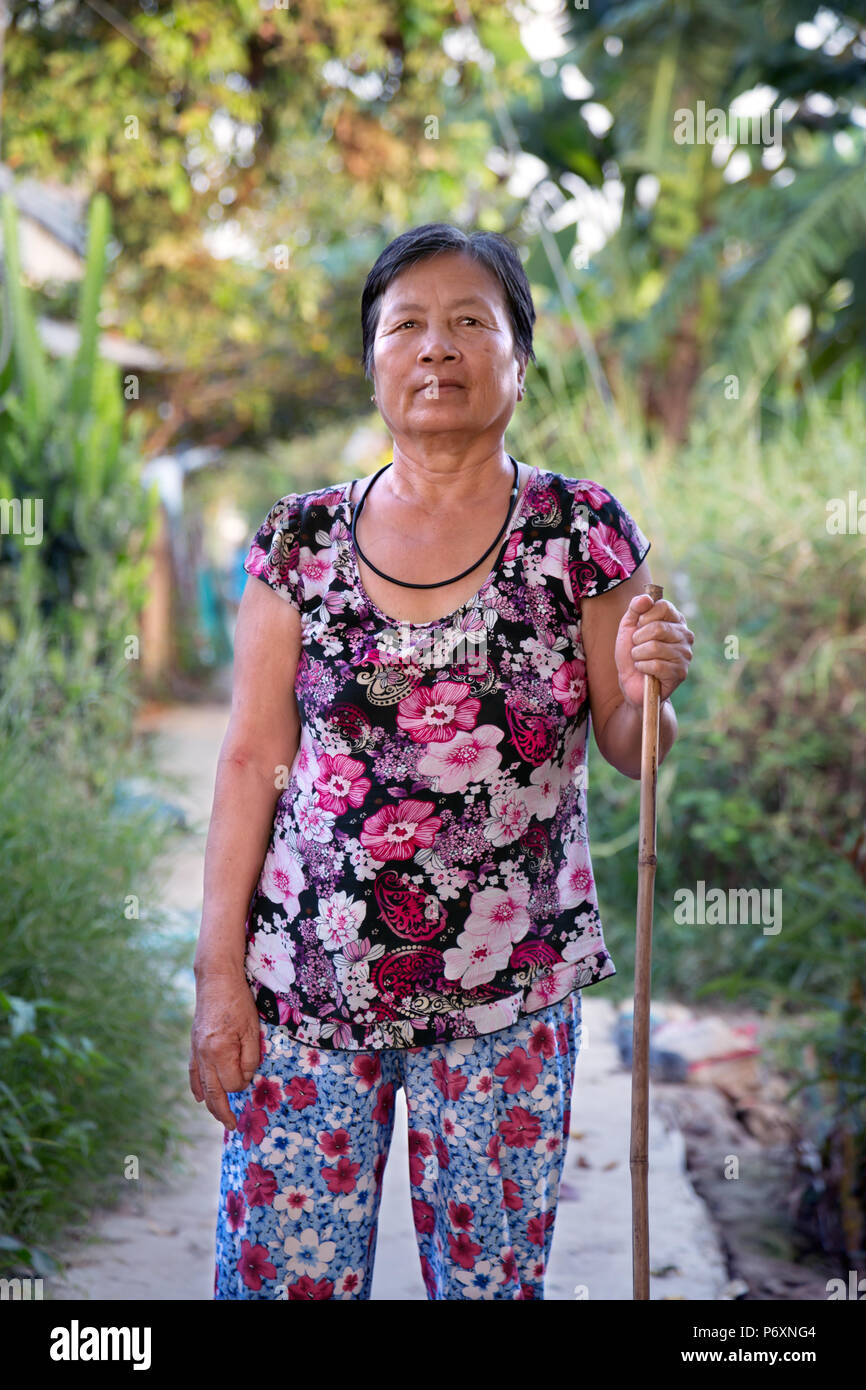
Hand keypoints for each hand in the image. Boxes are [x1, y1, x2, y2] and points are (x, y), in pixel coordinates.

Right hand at [189, 965, 262, 1129]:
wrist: (216, 980)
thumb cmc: (239, 1002)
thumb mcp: (252, 1029)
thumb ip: (250, 1058)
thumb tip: (245, 1079)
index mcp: (220, 1052)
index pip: (233, 1083)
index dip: (244, 1082)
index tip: (251, 1071)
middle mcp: (204, 1056)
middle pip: (213, 1093)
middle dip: (223, 1111)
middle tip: (232, 1126)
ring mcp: (196, 1051)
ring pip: (202, 1086)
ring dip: (211, 1104)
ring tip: (221, 1117)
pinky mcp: (194, 1045)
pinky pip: (193, 1072)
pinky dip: (196, 1087)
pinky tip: (200, 1097)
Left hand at [614, 593, 694, 711]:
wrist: (632, 683)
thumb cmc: (632, 654)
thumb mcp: (628, 627)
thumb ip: (635, 609)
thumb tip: (646, 598)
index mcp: (675, 621)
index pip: (664, 607)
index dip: (645, 616)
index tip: (639, 627)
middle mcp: (685, 635)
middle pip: (658, 627)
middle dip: (638, 639)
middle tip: (637, 647)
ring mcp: (685, 654)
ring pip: (655, 647)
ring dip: (638, 655)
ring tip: (640, 659)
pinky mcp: (680, 672)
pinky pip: (656, 664)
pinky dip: (642, 667)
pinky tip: (644, 670)